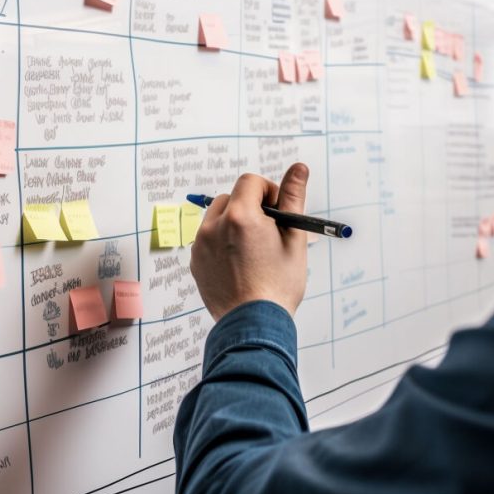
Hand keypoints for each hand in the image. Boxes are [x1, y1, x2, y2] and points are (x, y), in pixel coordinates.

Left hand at [189, 163, 308, 321]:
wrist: (254, 325)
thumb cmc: (279, 284)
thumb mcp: (294, 238)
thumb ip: (293, 199)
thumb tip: (299, 168)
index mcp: (241, 216)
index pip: (250, 182)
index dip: (267, 191)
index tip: (276, 210)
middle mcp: (214, 226)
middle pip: (231, 198)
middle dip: (250, 207)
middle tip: (268, 231)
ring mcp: (201, 245)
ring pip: (216, 218)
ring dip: (233, 223)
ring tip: (253, 249)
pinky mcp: (195, 262)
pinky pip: (208, 240)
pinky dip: (222, 244)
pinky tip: (239, 265)